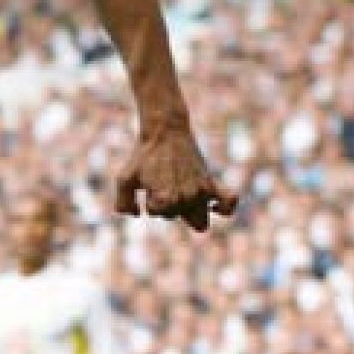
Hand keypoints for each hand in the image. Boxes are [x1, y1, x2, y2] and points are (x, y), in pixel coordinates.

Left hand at [114, 123, 238, 232]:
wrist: (165, 132)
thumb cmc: (143, 156)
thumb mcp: (124, 179)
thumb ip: (123, 204)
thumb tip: (139, 215)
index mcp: (165, 197)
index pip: (157, 212)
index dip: (149, 200)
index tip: (148, 185)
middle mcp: (186, 197)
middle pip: (177, 217)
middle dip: (166, 205)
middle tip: (163, 182)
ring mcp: (200, 192)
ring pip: (199, 222)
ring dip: (188, 211)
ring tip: (180, 188)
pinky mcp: (211, 184)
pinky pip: (230, 202)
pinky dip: (225, 208)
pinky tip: (212, 205)